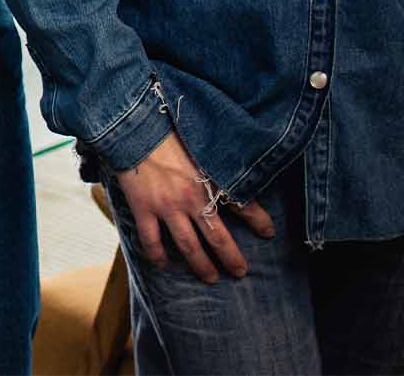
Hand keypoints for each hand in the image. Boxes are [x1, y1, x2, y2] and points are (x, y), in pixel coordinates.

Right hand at [115, 132, 273, 283]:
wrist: (134, 124)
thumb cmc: (168, 129)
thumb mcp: (201, 142)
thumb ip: (217, 159)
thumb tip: (238, 163)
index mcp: (209, 180)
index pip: (243, 205)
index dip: (259, 221)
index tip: (269, 233)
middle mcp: (191, 198)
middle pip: (218, 238)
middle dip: (231, 258)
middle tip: (240, 272)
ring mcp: (166, 206)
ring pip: (188, 246)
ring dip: (201, 266)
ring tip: (210, 278)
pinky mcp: (143, 208)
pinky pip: (151, 240)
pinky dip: (158, 256)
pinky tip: (163, 264)